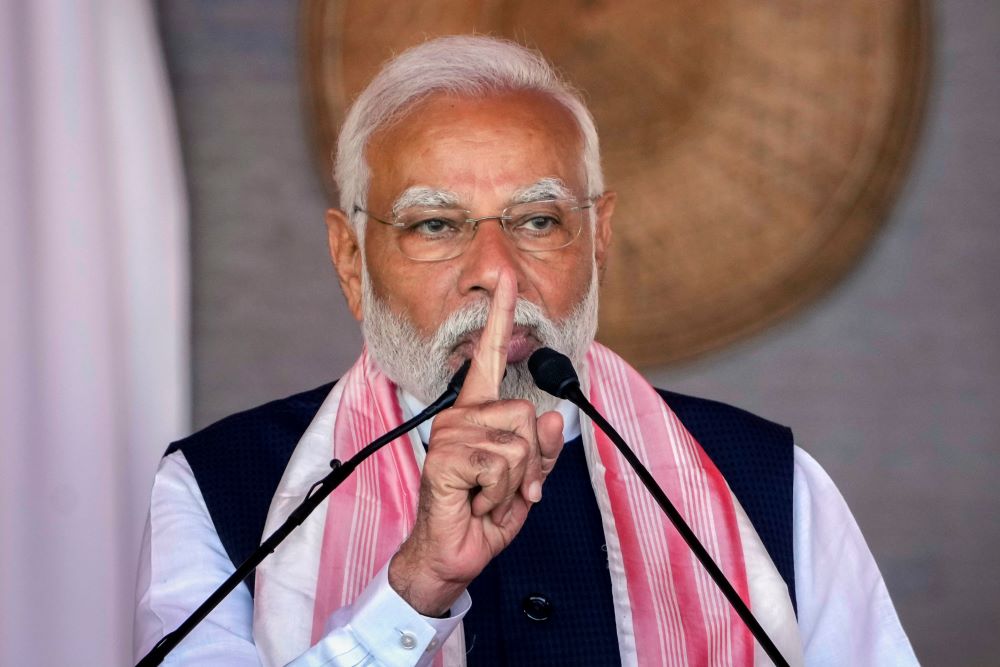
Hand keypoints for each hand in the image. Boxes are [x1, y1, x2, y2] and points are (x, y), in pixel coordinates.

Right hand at [387, 271, 563, 615]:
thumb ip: (543, 450)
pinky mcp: (447, 455)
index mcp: (477, 412)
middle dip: (530, 462)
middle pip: (529, 416)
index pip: (488, 355)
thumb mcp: (525, 481)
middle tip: (501, 487)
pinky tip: (475, 501)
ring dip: (516, 481)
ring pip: (522, 442)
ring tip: (485, 494)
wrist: (452, 553)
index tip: (505, 277)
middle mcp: (461, 415)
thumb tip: (554, 417)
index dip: (499, 315)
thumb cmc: (482, 514)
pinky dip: (501, 492)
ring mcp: (451, 433)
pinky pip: (505, 463)